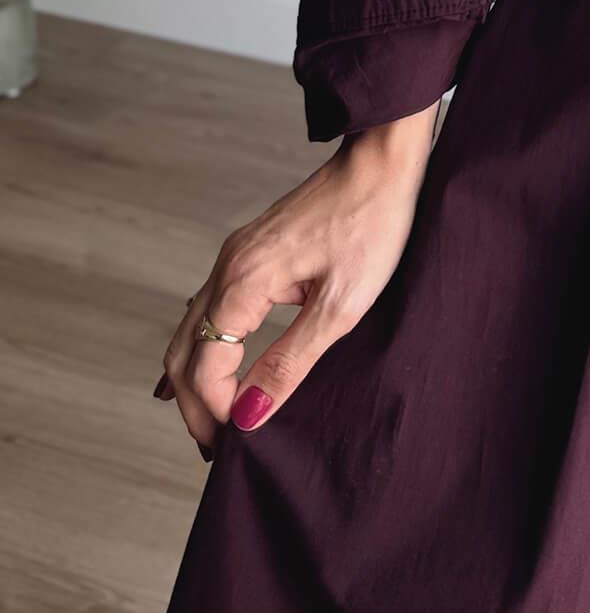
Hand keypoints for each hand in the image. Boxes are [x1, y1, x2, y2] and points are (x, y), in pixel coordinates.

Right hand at [151, 130, 431, 461]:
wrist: (383, 162)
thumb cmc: (372, 225)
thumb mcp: (341, 305)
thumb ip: (290, 362)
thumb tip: (248, 415)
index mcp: (243, 280)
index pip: (203, 366)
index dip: (213, 412)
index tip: (235, 446)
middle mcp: (227, 267)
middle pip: (184, 351)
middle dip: (195, 406)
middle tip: (215, 451)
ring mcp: (235, 256)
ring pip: (191, 328)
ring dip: (197, 379)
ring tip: (216, 423)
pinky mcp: (250, 251)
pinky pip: (209, 307)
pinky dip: (204, 347)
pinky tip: (212, 368)